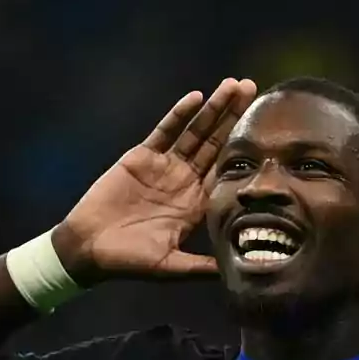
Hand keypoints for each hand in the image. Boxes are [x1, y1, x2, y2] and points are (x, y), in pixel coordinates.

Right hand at [54, 78, 256, 283]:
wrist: (88, 248)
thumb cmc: (129, 262)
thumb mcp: (171, 266)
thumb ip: (201, 267)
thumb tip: (234, 273)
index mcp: (197, 205)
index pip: (228, 173)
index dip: (248, 153)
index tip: (269, 135)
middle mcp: (185, 182)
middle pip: (217, 144)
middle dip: (236, 118)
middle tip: (255, 91)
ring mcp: (165, 166)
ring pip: (195, 132)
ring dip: (214, 109)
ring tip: (234, 85)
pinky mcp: (142, 156)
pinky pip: (165, 130)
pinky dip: (179, 114)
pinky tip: (197, 98)